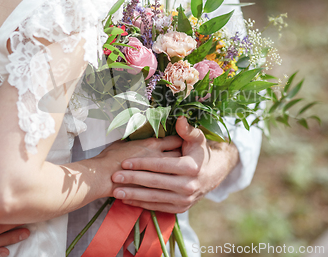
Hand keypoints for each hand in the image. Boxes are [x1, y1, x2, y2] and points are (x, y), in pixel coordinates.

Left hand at [111, 116, 238, 212]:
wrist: (213, 174)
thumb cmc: (199, 152)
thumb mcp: (197, 139)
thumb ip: (187, 130)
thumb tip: (180, 119)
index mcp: (191, 167)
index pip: (161, 165)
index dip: (141, 163)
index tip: (124, 162)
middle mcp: (189, 185)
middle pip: (155, 182)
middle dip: (133, 180)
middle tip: (114, 176)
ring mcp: (185, 199)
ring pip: (154, 197)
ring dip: (134, 195)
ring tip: (116, 191)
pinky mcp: (180, 208)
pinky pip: (158, 207)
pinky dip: (142, 204)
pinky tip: (128, 200)